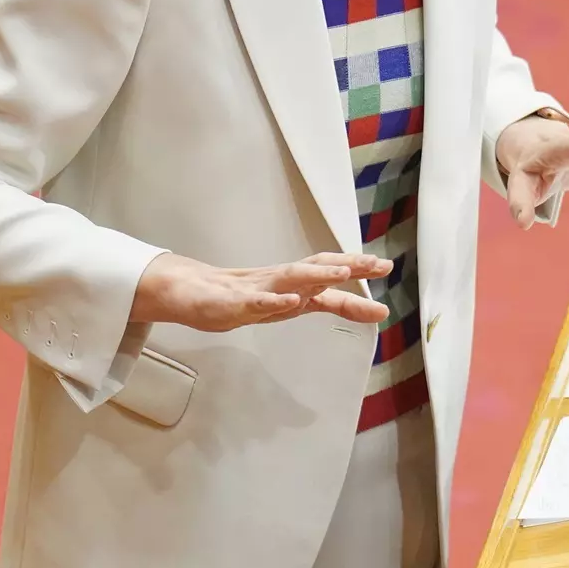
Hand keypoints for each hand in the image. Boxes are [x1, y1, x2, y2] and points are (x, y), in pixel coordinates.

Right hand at [129, 251, 390, 331]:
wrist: (183, 294)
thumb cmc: (232, 299)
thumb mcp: (279, 304)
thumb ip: (309, 301)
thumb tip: (343, 301)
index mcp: (288, 285)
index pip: (327, 274)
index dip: (356, 269)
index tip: (385, 266)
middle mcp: (277, 282)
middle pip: (317, 269)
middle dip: (349, 265)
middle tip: (380, 263)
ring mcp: (254, 291)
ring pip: (290, 279)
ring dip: (317, 275)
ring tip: (343, 274)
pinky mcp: (230, 303)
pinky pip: (255, 302)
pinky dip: (275, 301)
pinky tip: (291, 301)